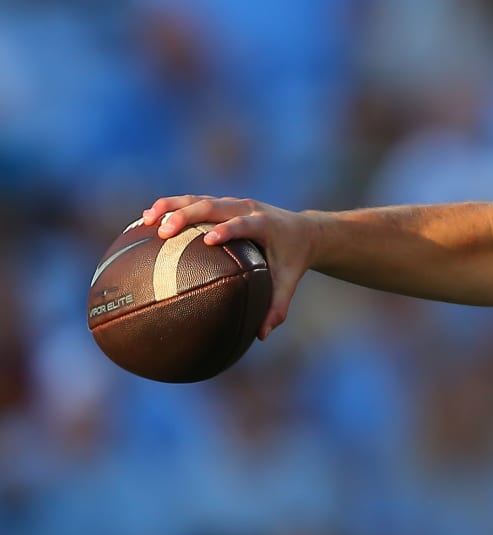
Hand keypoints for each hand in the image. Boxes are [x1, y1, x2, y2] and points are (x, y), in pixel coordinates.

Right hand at [140, 195, 318, 339]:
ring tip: (146, 220)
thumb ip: (277, 307)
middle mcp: (248, 209)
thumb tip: (261, 336)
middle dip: (187, 216)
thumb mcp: (288, 282)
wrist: (304, 230)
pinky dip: (171, 207)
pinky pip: (194, 201)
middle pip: (214, 206)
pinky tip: (147, 219)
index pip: (244, 225)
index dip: (229, 230)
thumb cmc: (292, 260)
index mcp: (265, 225)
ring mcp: (233, 203)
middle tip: (163, 232)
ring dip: (172, 207)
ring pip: (199, 199)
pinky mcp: (223, 203)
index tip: (209, 241)